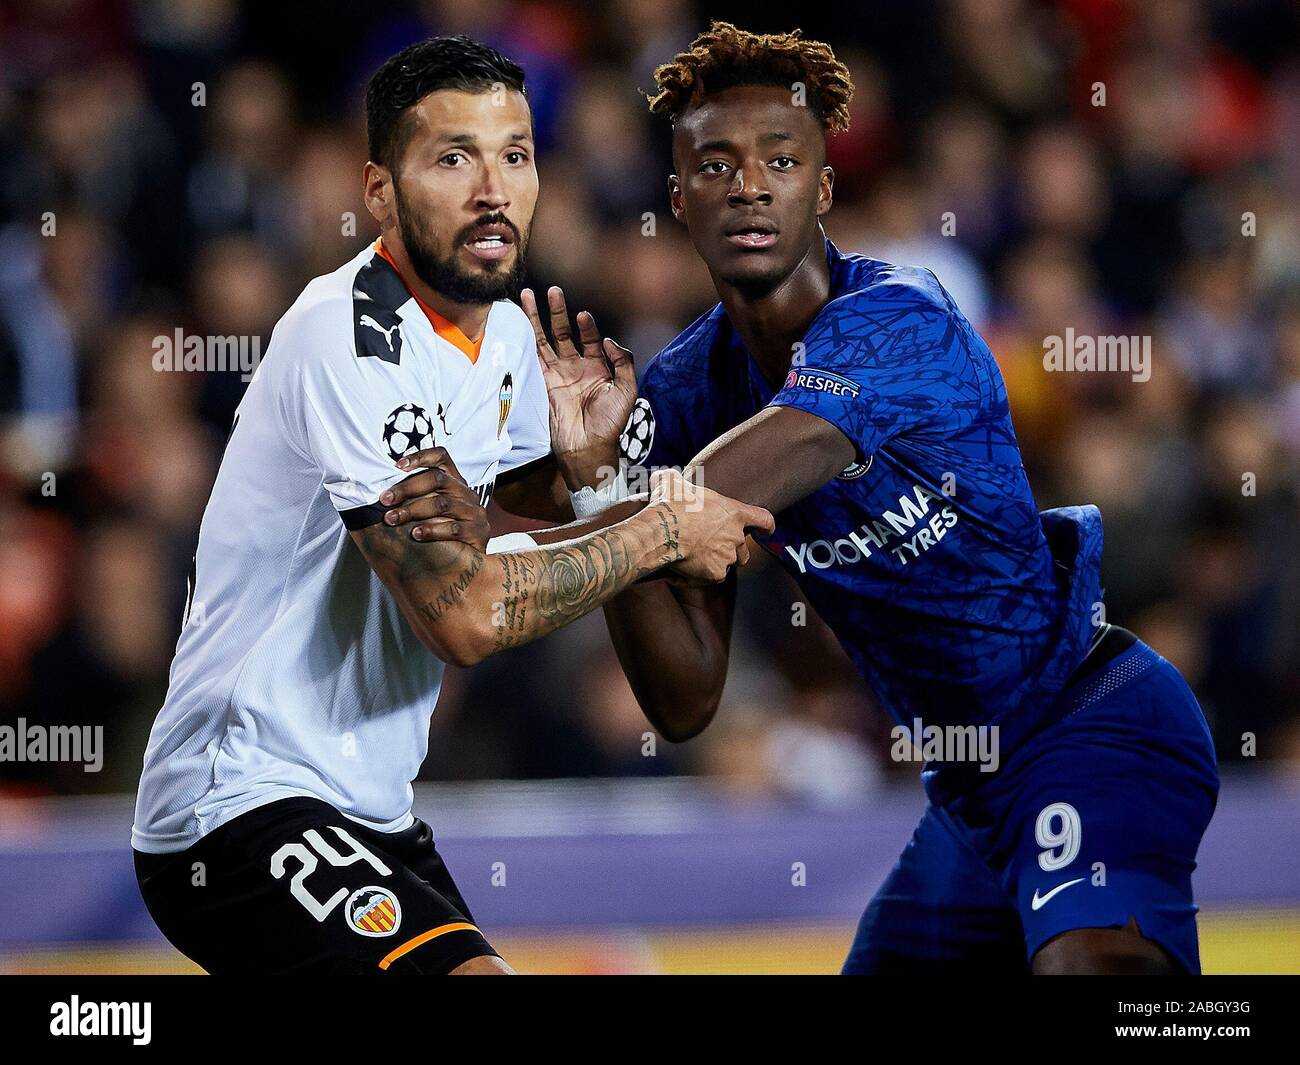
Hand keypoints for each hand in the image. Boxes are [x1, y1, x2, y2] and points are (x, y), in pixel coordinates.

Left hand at [380, 447, 489, 549]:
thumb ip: (416, 497)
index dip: (420, 457)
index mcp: (455, 482)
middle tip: (385, 500)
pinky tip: (415, 535)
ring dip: (413, 510)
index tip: (397, 466)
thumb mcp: (431, 511)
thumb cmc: (442, 533)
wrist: (468, 563)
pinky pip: (454, 528)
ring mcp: (474, 512)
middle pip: (437, 479)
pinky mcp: (478, 532)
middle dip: (406, 488)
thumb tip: (383, 492)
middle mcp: (466, 493)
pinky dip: (432, 530)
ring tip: (392, 519)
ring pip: (442, 503)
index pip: (442, 458)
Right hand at [521, 286, 636, 488]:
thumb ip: (623, 362)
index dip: (587, 326)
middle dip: (558, 312)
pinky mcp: (543, 382)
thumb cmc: (611, 423)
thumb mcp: (627, 390)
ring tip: (529, 295)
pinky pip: (534, 356)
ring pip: (545, 339)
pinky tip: (520, 322)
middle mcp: (576, 366)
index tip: (584, 317)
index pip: (590, 338)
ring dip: (537, 318)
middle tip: (553, 290)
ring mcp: (558, 374)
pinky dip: (526, 339)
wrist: (588, 447)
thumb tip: (608, 340)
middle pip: (564, 332)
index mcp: (598, 367)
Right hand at [648, 468, 774, 583]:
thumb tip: (666, 477)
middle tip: (711, 546)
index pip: (763, 519)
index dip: (766, 526)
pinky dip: (699, 576)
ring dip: (717, 563)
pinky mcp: (715, 574)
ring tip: (696, 559)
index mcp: (733, 513)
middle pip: (744, 550)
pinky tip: (683, 570)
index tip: (767, 530)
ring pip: (728, 564)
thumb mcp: (673, 484)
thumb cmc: (671, 505)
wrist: (662, 531)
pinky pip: (711, 578)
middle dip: (732, 550)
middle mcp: (735, 537)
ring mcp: (727, 557)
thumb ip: (675, 480)